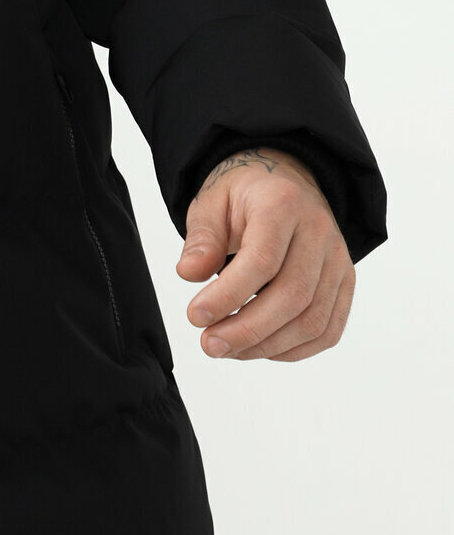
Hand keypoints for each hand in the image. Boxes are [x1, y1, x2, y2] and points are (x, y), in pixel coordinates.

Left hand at [175, 146, 354, 361]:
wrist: (284, 184)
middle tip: (209, 344)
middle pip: (293, 296)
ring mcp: (338, 260)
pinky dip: (293, 350)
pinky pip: (327, 330)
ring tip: (227, 349)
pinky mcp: (344, 284)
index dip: (229, 295)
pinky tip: (258, 348)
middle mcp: (319, 231)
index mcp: (282, 203)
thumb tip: (189, 273)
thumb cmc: (245, 195)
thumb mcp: (211, 201)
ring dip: (267, 345)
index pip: (262, 260)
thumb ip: (202, 238)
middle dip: (247, 330)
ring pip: (313, 320)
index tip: (196, 316)